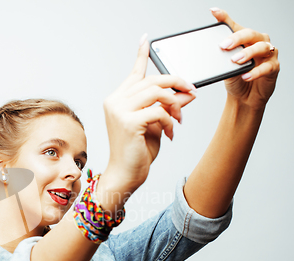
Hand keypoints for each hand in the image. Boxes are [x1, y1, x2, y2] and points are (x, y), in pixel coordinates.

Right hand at [98, 36, 195, 209]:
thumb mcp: (156, 124)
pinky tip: (172, 132)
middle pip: (152, 80)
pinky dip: (171, 120)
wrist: (126, 174)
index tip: (146, 40)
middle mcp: (115, 101)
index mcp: (117, 99)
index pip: (133, 73)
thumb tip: (187, 93)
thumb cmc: (137, 152)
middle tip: (193, 92)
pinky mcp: (128, 122)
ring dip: (176, 103)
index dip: (141, 55)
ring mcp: (119, 111)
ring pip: (157, 92)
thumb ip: (167, 107)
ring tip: (180, 119)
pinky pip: (159, 111)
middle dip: (177, 83)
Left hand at [211, 8, 279, 108]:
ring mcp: (267, 55)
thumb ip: (221, 57)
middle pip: (251, 34)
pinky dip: (256, 71)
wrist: (243, 98)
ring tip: (235, 60)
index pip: (235, 26)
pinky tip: (246, 75)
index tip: (214, 12)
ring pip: (261, 47)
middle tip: (224, 45)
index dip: (225, 18)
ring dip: (248, 53)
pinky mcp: (273, 68)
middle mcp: (258, 43)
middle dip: (237, 38)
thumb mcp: (224, 67)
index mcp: (245, 40)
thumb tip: (209, 50)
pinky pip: (267, 67)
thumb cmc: (236, 79)